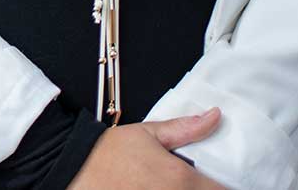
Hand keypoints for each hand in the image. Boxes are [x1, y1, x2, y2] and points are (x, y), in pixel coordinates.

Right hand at [65, 108, 226, 188]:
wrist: (72, 168)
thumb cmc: (107, 152)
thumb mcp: (148, 133)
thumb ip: (185, 128)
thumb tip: (214, 115)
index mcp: (180, 178)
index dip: (225, 186)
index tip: (220, 183)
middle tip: (199, 183)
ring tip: (170, 185)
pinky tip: (158, 189)